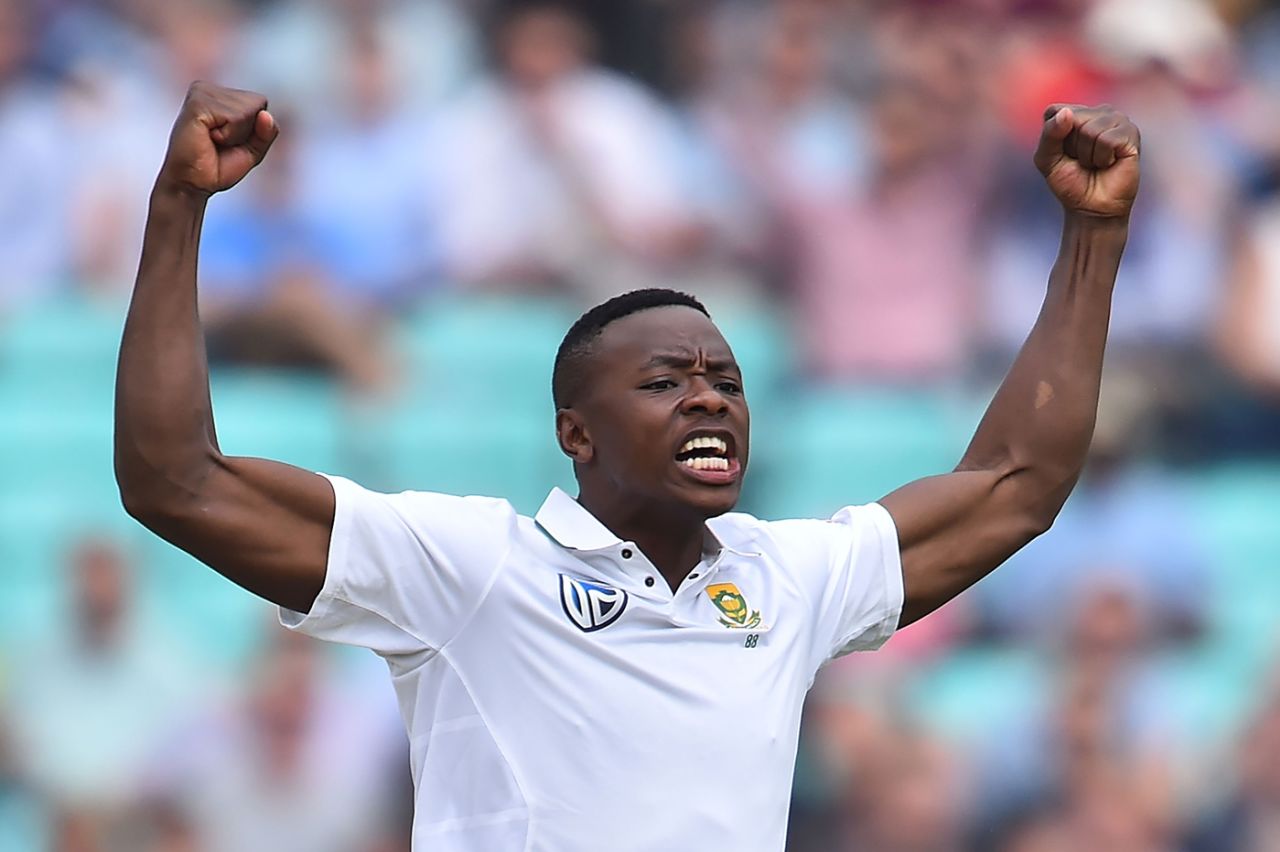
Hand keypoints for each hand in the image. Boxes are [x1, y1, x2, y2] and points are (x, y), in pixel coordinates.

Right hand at [156, 81, 278, 197]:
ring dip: (235, 135)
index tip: (229, 141)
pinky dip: (228, 135)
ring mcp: (201, 93)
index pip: (260, 102)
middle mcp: (209, 89)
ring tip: (213, 141)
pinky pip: (234, 117)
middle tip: (220, 143)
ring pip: (248, 110)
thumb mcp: (253, 150)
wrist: (193, 184)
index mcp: (219, 95)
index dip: (253, 130)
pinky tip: (208, 138)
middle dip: (246, 132)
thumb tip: (266, 115)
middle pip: (257, 104)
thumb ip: (266, 132)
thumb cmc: (218, 166)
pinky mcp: (197, 103)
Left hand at [1034, 104, 1139, 219]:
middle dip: (1072, 147)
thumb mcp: (1047, 159)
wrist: (1091, 208)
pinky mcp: (1131, 134)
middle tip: (1082, 161)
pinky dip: (1102, 158)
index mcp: (1075, 113)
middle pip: (1072, 119)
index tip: (1063, 153)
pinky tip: (1109, 163)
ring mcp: (1117, 120)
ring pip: (1091, 130)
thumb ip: (1049, 135)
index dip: (1052, 138)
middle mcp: (1098, 112)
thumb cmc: (1070, 182)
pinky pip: (1107, 140)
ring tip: (1095, 163)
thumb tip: (1066, 113)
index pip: (1054, 111)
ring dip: (1087, 155)